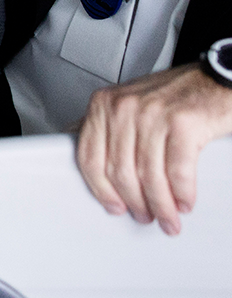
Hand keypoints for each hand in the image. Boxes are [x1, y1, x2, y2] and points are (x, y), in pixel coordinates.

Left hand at [76, 64, 231, 235]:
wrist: (216, 80)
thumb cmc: (174, 94)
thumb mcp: (128, 103)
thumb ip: (106, 126)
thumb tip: (81, 149)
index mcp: (104, 104)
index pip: (90, 156)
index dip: (101, 189)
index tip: (113, 206)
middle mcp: (124, 107)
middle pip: (120, 171)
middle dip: (135, 203)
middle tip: (145, 217)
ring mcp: (153, 114)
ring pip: (148, 175)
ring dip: (161, 206)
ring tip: (168, 218)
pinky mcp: (183, 123)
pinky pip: (177, 170)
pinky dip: (182, 193)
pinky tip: (185, 202)